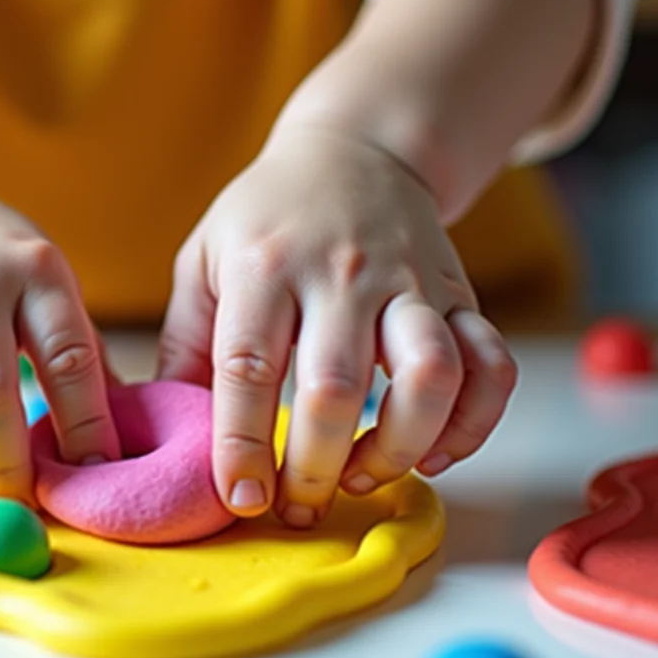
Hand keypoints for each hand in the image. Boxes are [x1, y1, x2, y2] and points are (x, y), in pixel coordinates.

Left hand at [157, 124, 516, 527]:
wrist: (355, 149)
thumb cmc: (267, 217)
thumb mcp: (204, 260)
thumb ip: (186, 342)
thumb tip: (165, 427)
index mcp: (264, 266)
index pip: (249, 365)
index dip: (242, 443)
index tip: (240, 497)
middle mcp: (339, 272)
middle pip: (335, 386)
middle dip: (316, 466)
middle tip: (297, 508)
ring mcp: (408, 282)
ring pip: (429, 375)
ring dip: (400, 447)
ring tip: (363, 477)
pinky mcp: (461, 294)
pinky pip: (492, 366)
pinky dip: (474, 423)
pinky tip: (434, 453)